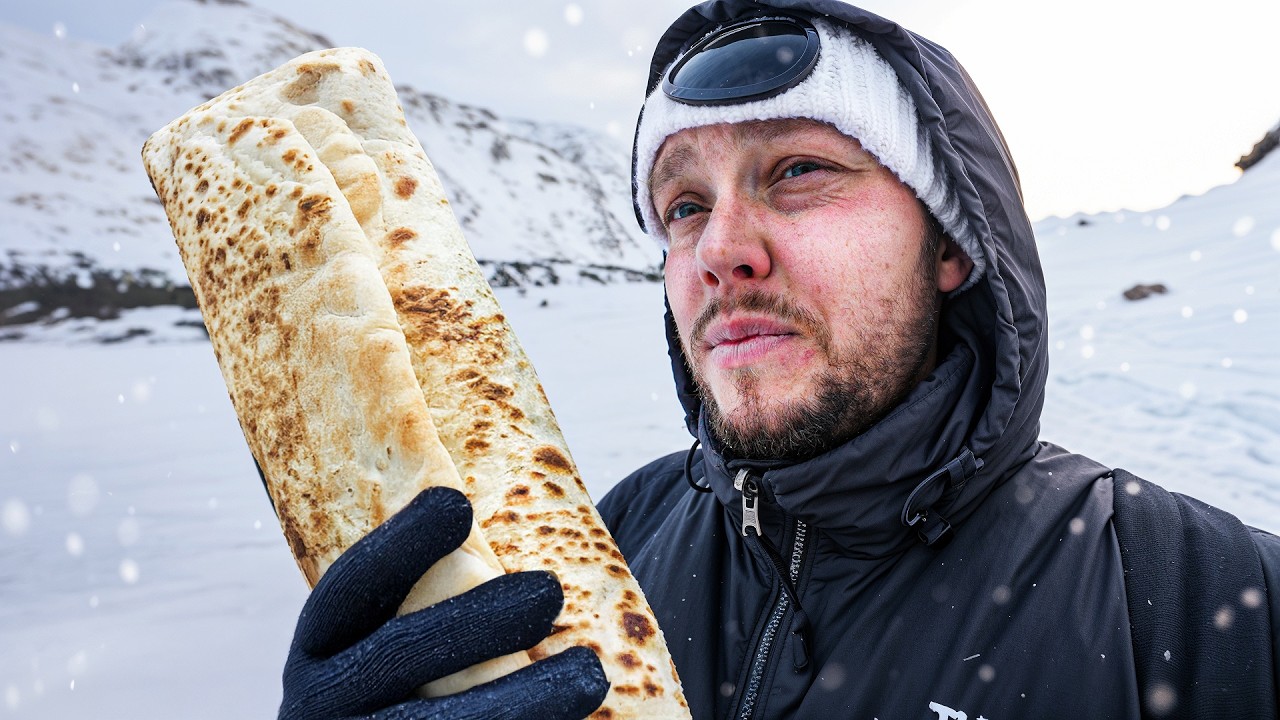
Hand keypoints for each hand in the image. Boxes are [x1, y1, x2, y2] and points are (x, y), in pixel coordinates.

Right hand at [278, 486, 608, 718]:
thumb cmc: (430, 673)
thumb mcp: (406, 635)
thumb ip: (439, 589)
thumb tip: (497, 491)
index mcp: (321, 648)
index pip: (351, 587)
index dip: (400, 545)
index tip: (455, 503)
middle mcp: (320, 705)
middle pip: (396, 658)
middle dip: (476, 624)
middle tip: (548, 593)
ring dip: (520, 702)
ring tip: (589, 674)